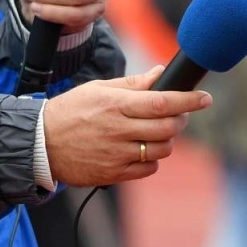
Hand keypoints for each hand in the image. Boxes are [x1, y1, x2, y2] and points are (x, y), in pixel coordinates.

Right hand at [42, 65, 211, 185]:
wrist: (40, 143)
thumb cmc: (71, 111)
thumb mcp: (99, 89)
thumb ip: (133, 84)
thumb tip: (160, 73)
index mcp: (116, 105)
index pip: (162, 102)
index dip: (188, 101)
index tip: (205, 98)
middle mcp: (118, 129)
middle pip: (167, 128)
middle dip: (180, 120)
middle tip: (178, 115)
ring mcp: (117, 154)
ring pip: (162, 150)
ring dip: (167, 140)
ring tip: (157, 132)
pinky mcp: (113, 173)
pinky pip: (148, 168)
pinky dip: (152, 160)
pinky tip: (142, 149)